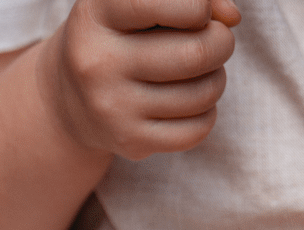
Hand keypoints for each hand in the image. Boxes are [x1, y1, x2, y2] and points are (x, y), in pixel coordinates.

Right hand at [42, 0, 239, 159]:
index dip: (199, 6)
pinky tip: (195, 102)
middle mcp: (99, 61)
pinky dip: (207, 113)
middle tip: (219, 41)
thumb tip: (232, 17)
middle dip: (221, 43)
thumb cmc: (121, 38)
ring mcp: (113, 107)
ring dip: (217, 79)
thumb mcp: (138, 5)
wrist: (72, 99)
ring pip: (201, 94)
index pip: (160, 3)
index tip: (201, 12)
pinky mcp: (131, 142)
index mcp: (96, 13)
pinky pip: (196, 129)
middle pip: (195, 53)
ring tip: (206, 72)